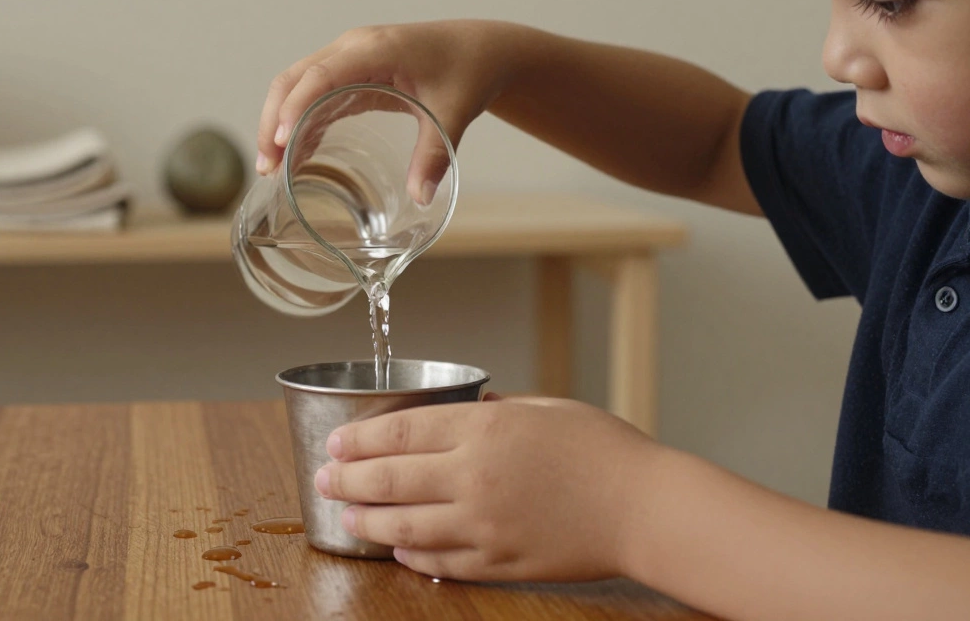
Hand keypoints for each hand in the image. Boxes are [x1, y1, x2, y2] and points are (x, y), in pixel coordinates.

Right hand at [256, 20, 520, 203]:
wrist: (479, 49)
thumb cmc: (467, 71)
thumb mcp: (454, 112)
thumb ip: (435, 153)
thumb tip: (421, 196)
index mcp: (375, 49)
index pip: (320, 75)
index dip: (295, 106)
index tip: (280, 141)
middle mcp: (353, 48)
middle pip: (294, 78)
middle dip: (272, 121)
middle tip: (267, 166)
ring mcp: (348, 57)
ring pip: (296, 84)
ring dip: (278, 122)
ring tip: (271, 168)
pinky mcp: (350, 71)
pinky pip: (313, 93)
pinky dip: (297, 121)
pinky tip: (294, 154)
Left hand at [314, 395, 662, 581]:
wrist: (645, 507)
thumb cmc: (602, 449)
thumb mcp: (544, 408)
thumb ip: (494, 410)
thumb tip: (462, 410)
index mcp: (484, 428)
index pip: (399, 432)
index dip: (359, 439)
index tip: (336, 443)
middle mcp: (474, 476)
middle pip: (389, 480)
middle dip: (346, 481)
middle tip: (323, 481)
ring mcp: (483, 524)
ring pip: (404, 527)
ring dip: (367, 523)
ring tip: (347, 518)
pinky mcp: (498, 561)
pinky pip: (440, 561)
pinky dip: (412, 555)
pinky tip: (398, 550)